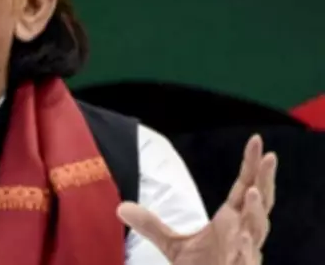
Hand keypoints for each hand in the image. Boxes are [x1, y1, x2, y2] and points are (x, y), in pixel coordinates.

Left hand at [118, 134, 276, 264]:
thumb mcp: (173, 245)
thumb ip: (152, 225)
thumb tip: (122, 207)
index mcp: (232, 220)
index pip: (244, 187)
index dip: (252, 165)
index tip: (257, 140)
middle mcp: (243, 232)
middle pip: (260, 202)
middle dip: (266, 179)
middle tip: (270, 156)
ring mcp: (245, 253)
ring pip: (257, 229)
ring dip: (256, 211)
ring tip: (253, 191)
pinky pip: (247, 260)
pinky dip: (246, 249)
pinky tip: (242, 239)